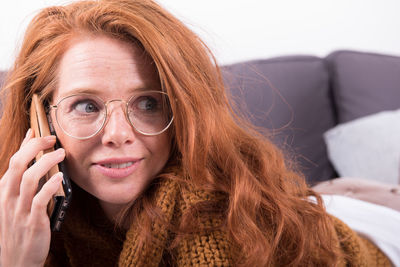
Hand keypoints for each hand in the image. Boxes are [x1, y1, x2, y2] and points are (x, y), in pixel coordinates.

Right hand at [0, 129, 64, 266]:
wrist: (14, 262)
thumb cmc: (18, 229)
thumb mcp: (15, 205)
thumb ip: (23, 185)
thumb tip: (37, 164)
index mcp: (4, 192)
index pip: (13, 161)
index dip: (24, 144)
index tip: (36, 131)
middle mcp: (8, 198)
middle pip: (17, 164)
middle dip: (35, 147)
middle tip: (52, 139)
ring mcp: (19, 210)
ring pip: (28, 178)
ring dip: (46, 162)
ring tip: (61, 154)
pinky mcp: (32, 222)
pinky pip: (39, 200)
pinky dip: (50, 186)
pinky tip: (60, 177)